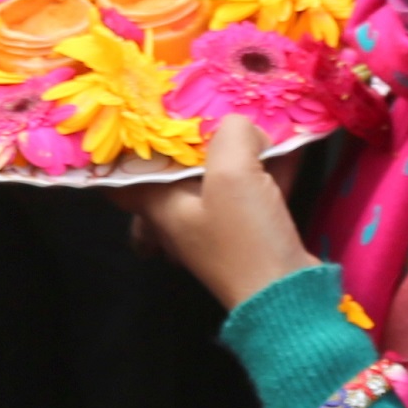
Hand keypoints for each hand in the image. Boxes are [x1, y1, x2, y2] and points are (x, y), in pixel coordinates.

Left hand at [113, 116, 315, 310]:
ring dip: (235, 153)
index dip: (123, 150)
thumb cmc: (244, 237)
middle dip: (189, 140)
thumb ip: (232, 134)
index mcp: (159, 205)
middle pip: (172, 169)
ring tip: (252, 125)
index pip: (121, 178)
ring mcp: (214, 226)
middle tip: (201, 111)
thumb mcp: (233, 173)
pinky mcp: (247, 232)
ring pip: (215, 177)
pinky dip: (262, 172)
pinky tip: (286, 151)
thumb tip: (241, 126)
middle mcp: (180, 216)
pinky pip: (249, 191)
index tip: (133, 120)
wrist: (287, 295)